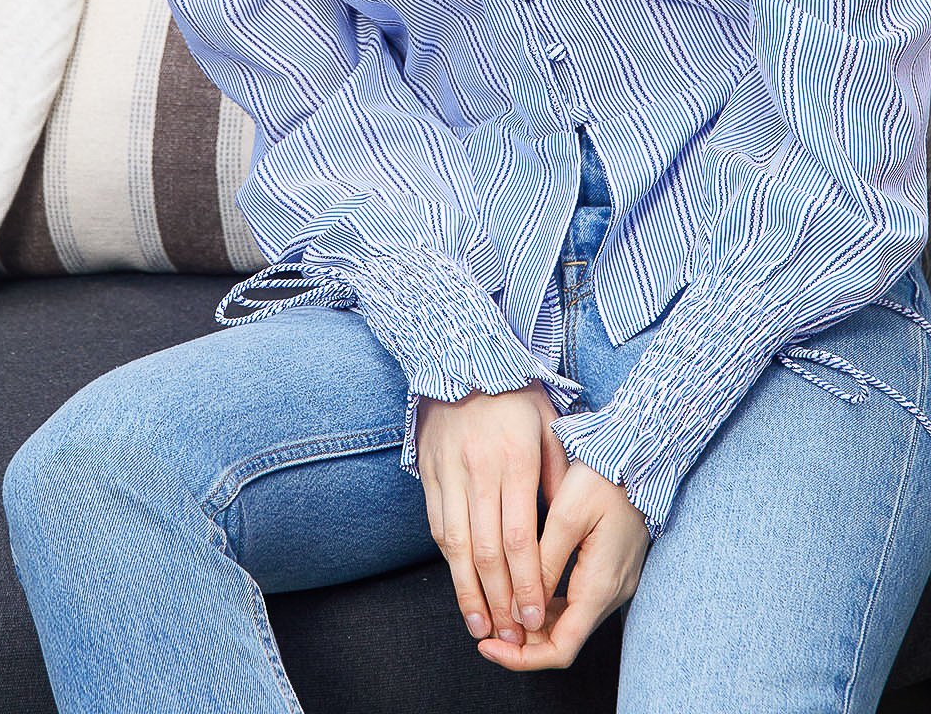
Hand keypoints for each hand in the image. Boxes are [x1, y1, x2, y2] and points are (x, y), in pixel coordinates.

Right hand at [417, 382, 569, 650]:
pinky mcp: (429, 472)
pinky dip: (449, 560)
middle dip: (500, 600)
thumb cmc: (514, 394)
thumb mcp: (548, 426)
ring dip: (468, 590)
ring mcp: (449, 472)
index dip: (526, 583)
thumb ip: (557, 476)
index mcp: (513, 460)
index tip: (535, 617)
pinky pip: (437, 525)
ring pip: (457, 544)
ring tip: (480, 624)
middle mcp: (478, 470)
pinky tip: (460, 583)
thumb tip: (564, 526)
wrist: (460, 356)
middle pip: (487, 550)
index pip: (520, 538)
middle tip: (511, 637)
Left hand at [476, 459, 649, 670]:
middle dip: (522, 641)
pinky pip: (576, 600)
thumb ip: (543, 564)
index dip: (522, 657)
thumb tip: (519, 612)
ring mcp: (613, 583)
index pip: (561, 648)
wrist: (641, 456)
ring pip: (568, 621)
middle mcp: (611, 593)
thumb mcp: (567, 516)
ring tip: (497, 607)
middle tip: (484, 627)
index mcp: (600, 585)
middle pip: (563, 640)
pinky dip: (547, 602)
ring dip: (533, 622)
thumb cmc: (604, 478)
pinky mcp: (610, 570)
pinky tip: (523, 587)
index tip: (487, 647)